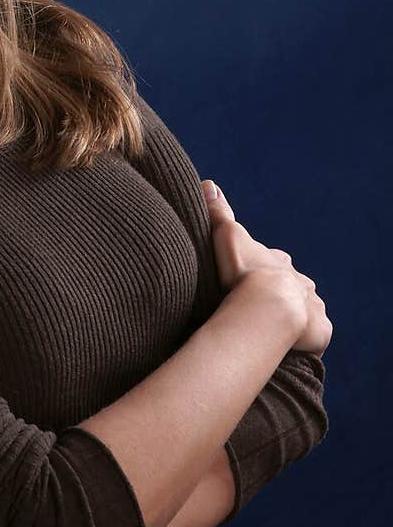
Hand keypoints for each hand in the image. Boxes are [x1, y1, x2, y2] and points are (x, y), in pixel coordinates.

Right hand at [200, 180, 332, 357]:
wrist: (269, 307)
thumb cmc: (244, 274)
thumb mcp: (227, 237)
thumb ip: (219, 212)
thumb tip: (208, 183)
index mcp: (280, 262)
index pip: (273, 261)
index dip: (261, 268)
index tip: (247, 276)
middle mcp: (300, 281)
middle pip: (292, 284)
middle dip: (280, 292)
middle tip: (259, 305)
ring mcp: (312, 305)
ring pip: (304, 308)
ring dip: (293, 316)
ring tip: (274, 329)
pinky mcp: (319, 329)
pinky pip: (315, 333)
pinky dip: (306, 337)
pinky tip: (291, 344)